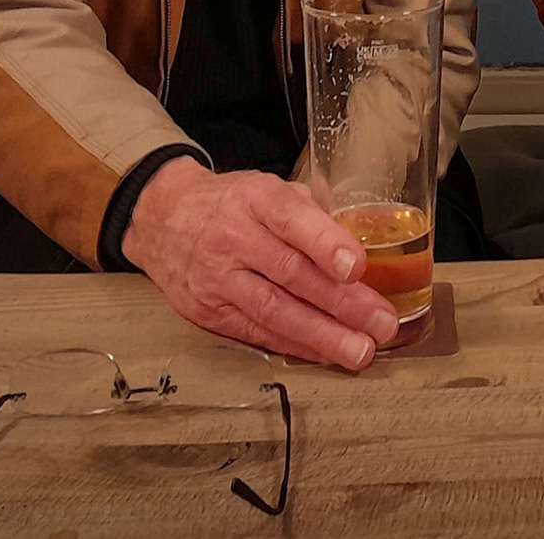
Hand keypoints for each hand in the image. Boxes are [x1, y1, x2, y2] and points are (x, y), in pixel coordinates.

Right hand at [121, 157, 397, 368]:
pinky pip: (257, 332)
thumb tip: (362, 246)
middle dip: (342, 302)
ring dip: (322, 335)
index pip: (290, 219)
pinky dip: (295, 345)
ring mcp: (217, 278)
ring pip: (274, 311)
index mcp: (254, 198)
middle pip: (290, 273)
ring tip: (360, 351)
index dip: (326, 244)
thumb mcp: (268, 189)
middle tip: (382, 323)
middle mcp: (232, 237)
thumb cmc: (232, 204)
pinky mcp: (208, 311)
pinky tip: (325, 353)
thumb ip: (311, 213)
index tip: (359, 267)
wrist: (162, 219)